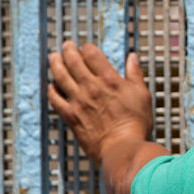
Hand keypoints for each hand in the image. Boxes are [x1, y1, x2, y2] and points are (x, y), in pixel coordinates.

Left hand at [47, 41, 152, 162]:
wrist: (123, 147)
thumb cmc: (136, 124)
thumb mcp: (142, 95)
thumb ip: (135, 75)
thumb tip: (132, 58)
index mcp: (110, 80)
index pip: (92, 55)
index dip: (87, 48)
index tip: (87, 48)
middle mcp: (91, 87)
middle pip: (73, 61)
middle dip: (68, 50)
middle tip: (66, 46)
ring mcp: (78, 101)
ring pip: (60, 76)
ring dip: (55, 64)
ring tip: (53, 57)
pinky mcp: (71, 115)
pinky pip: (54, 99)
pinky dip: (51, 89)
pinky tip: (51, 86)